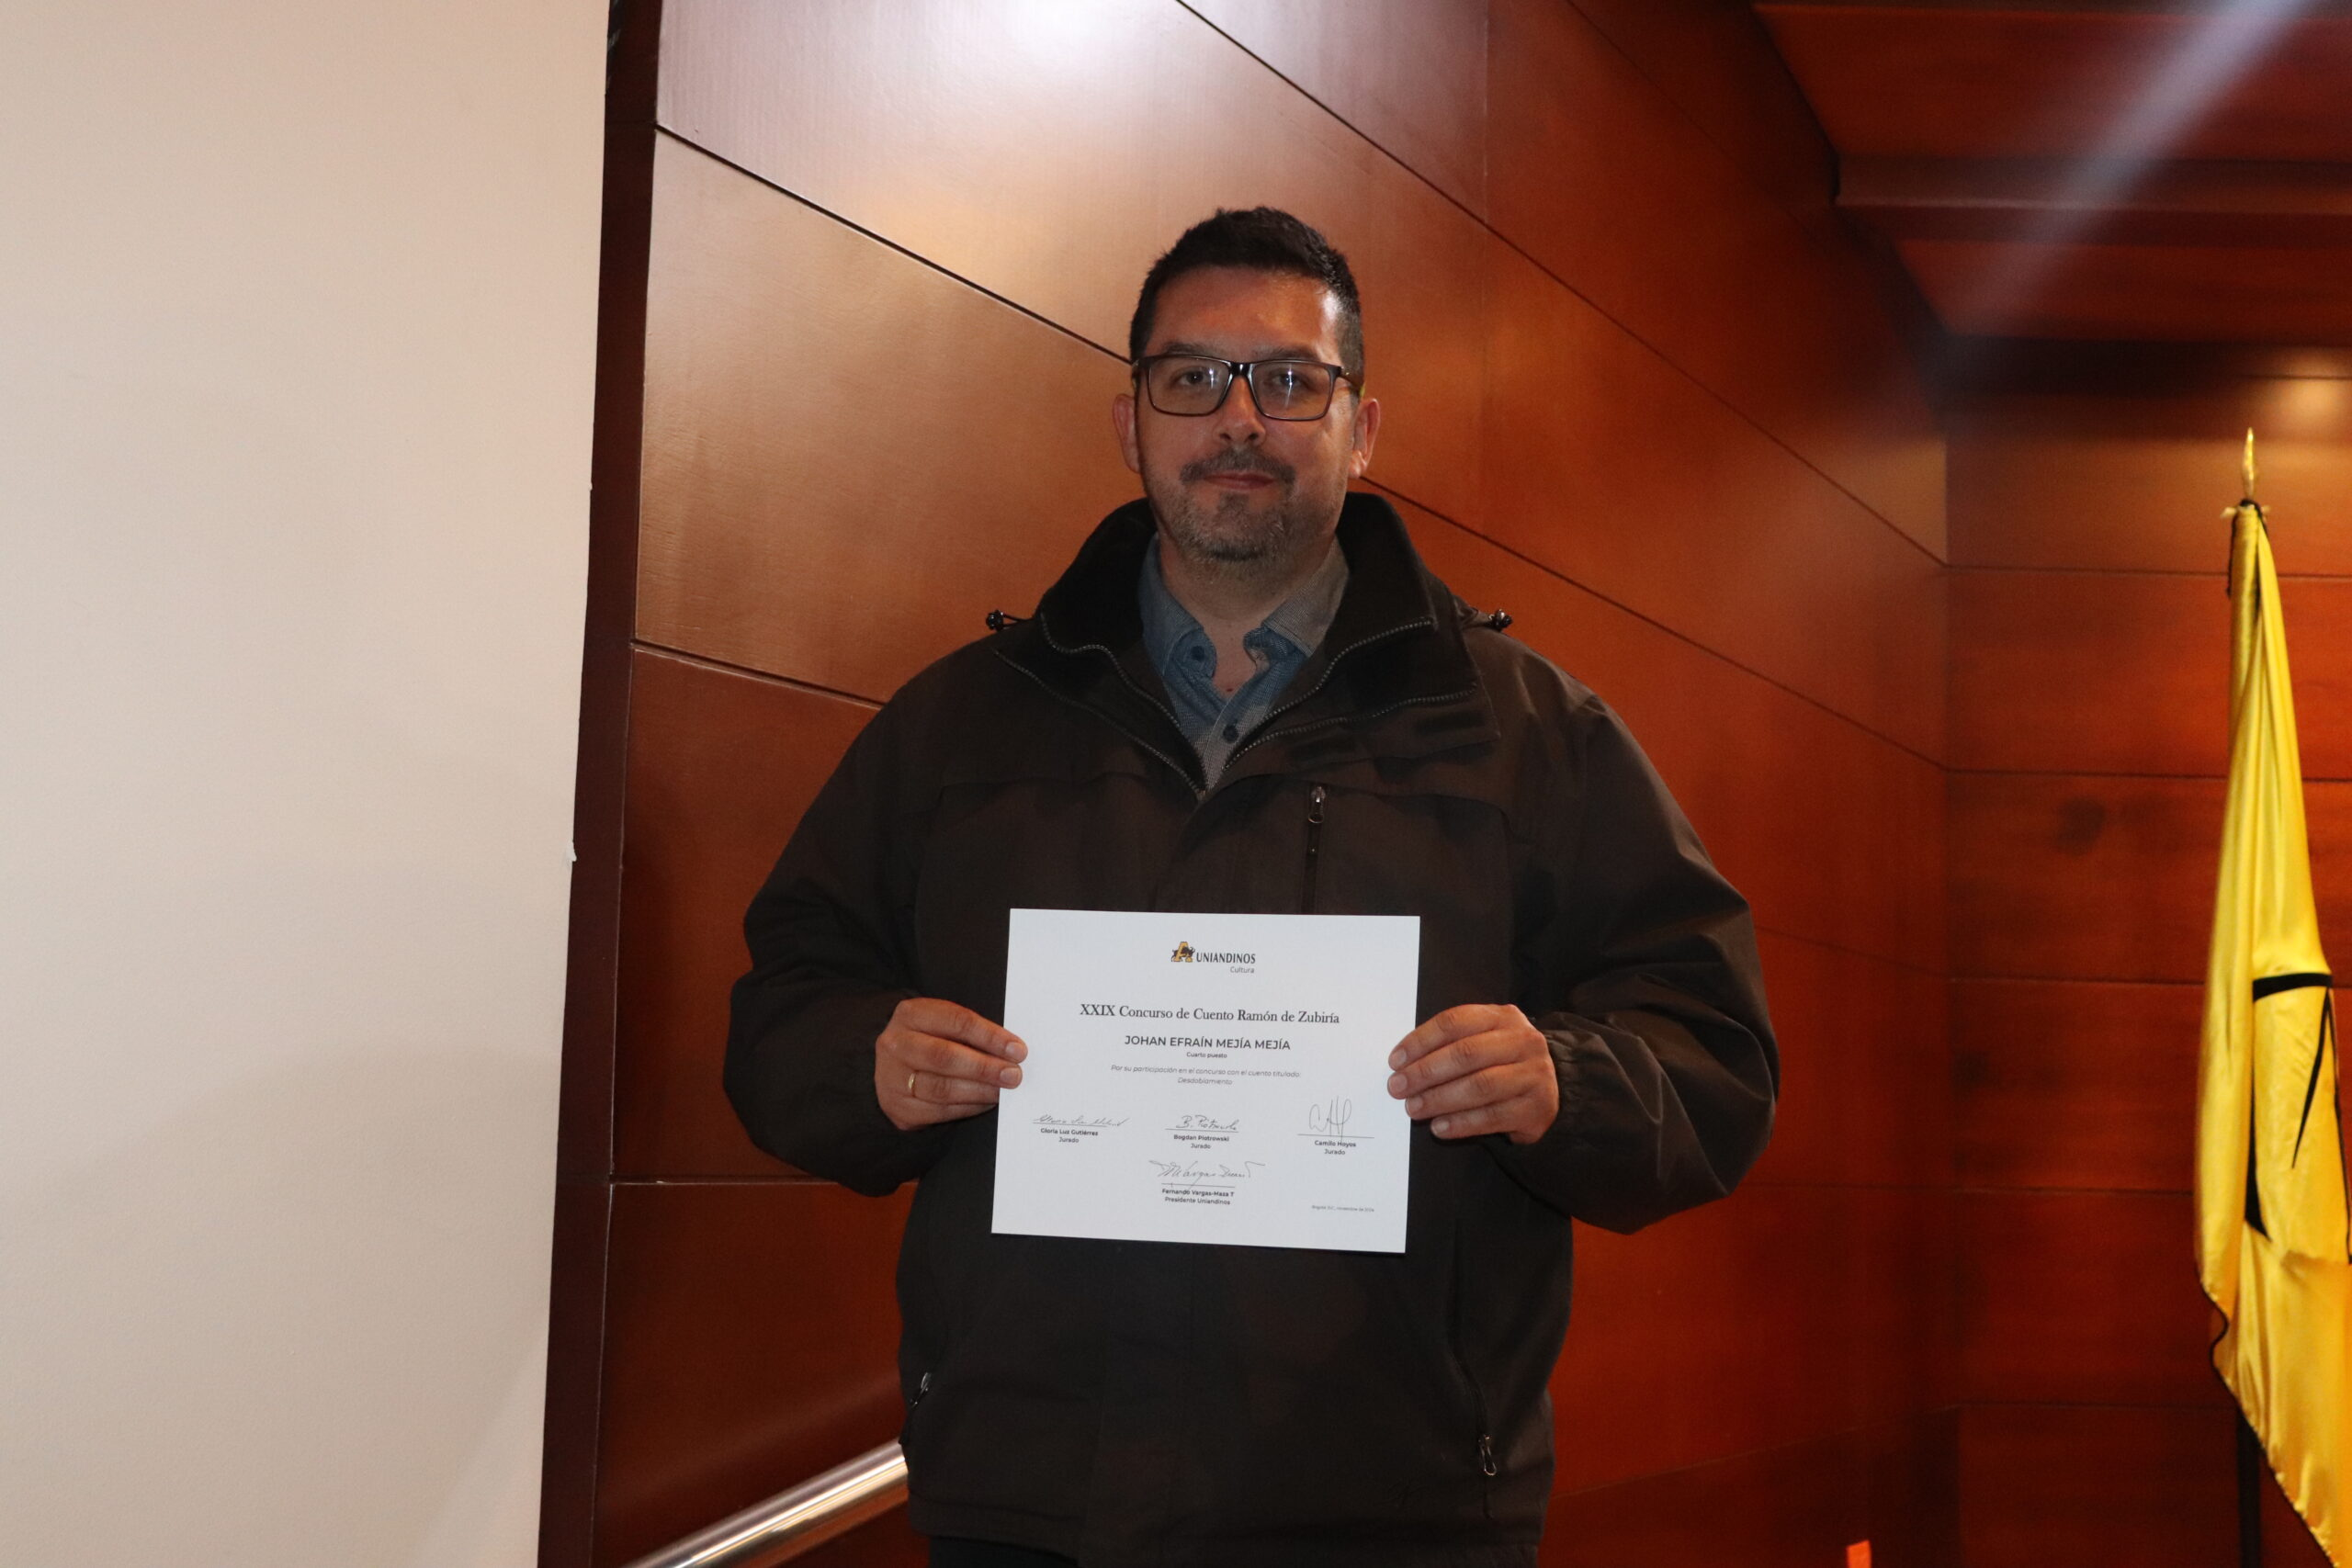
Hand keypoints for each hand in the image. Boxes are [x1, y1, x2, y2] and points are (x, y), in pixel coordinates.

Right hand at [876, 998, 1025, 1131]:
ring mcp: (892, 1078)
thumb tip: (1011, 1051)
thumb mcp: (942, 1024)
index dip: (990, 1036)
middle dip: (985, 1067)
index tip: (1017, 1049)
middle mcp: (896, 1044)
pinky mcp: (899, 1108)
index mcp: (911, 1015)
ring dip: (979, 1091)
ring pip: (941, 1088)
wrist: (891, 1067)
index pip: (956, 1021)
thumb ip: (971, 1033)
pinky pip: (939, 1111)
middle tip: (1013, 1074)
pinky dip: (968, 1107)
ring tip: (1002, 1091)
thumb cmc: (928, 1041)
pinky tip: (985, 1102)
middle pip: (944, 1057)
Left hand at [1387, 1004, 1558, 1144]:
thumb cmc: (1500, 1063)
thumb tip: (1403, 1066)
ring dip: (1440, 1099)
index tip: (1395, 1061)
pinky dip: (1461, 1123)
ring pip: (1480, 1086)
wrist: (1547, 1091)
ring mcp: (1534, 1074)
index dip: (1421, 1041)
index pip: (1455, 1022)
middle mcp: (1523, 1041)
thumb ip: (1449, 1045)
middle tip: (1398, 1087)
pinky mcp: (1537, 1107)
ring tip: (1413, 1109)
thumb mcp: (1481, 1041)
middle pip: (1466, 1053)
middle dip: (1426, 1072)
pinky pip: (1492, 1117)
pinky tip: (1439, 1127)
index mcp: (1503, 1017)